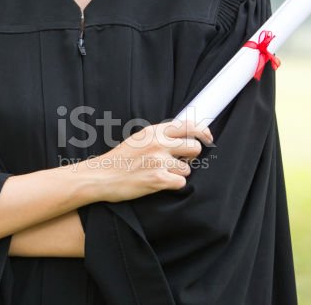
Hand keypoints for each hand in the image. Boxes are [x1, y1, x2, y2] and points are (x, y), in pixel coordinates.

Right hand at [86, 119, 213, 202]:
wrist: (102, 176)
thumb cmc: (120, 159)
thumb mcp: (139, 139)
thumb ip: (159, 135)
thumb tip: (184, 134)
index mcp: (153, 131)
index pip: (188, 125)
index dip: (203, 132)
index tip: (208, 138)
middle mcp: (158, 143)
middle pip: (194, 147)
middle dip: (191, 156)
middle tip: (181, 161)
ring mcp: (158, 161)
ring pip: (187, 169)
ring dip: (178, 173)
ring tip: (160, 173)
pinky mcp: (158, 179)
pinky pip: (180, 183)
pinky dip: (172, 185)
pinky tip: (159, 183)